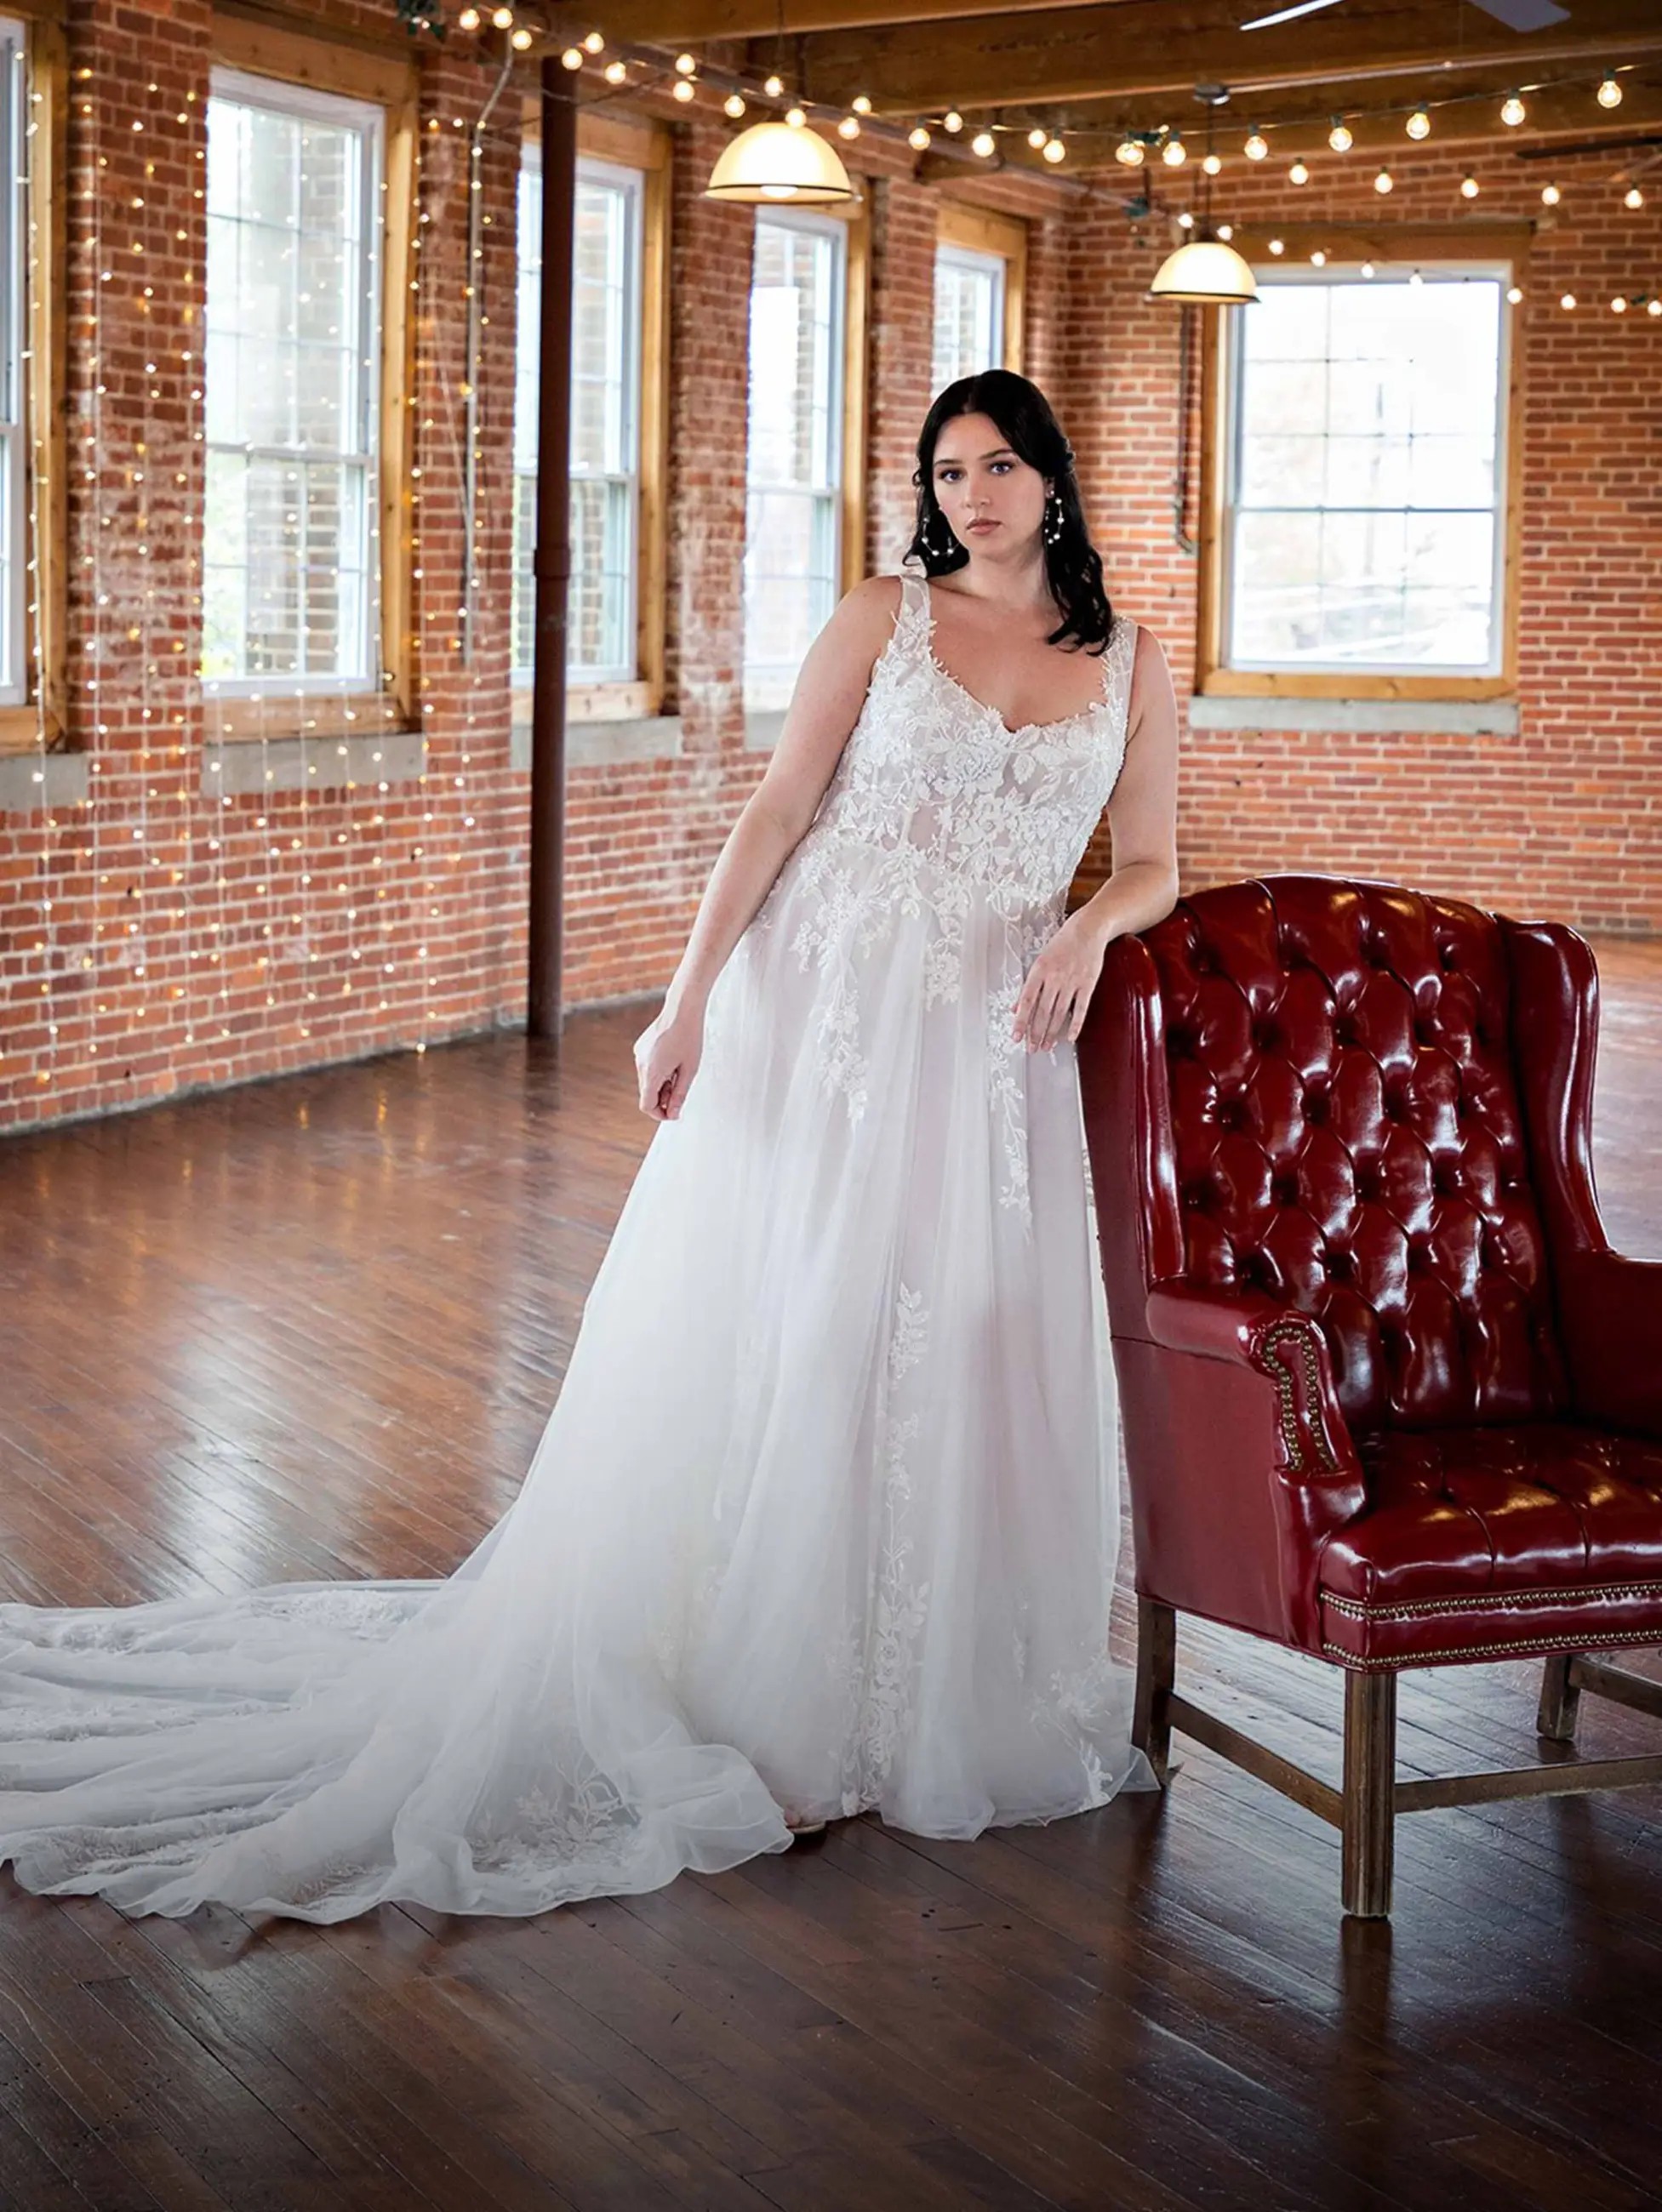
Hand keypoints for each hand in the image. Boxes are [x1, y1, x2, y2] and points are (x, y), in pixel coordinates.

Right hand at [633, 1000, 703, 1120]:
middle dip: (663, 1098)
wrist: (682, 1010)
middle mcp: (640, 1064)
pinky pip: (647, 1068)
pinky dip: (657, 1072)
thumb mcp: (690, 1070)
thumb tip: (673, 1113)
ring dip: (661, 1085)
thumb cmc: (690, 1038)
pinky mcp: (640, 1048)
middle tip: (681, 1089)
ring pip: (647, 1081)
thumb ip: (680, 1094)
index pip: (647, 1105)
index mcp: (652, 1072)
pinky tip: (672, 1061)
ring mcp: (638, 1055)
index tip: (674, 1112)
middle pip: (647, 1094)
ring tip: (679, 1072)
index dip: (660, 1114)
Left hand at [1012, 913, 1108, 1052]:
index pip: (1026, 1001)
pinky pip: (1081, 1009)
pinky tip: (1070, 1037)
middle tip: (1031, 1048)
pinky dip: (1075, 1024)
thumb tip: (1016, 1006)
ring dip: (1052, 1032)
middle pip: (1043, 1011)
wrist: (1088, 929)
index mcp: (1039, 970)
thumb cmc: (1063, 943)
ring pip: (1059, 1013)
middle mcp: (1054, 977)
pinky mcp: (1088, 984)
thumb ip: (1029, 985)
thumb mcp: (1040, 960)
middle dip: (1036, 1033)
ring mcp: (1072, 981)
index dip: (1021, 1021)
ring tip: (1046, 1046)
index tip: (1016, 1036)